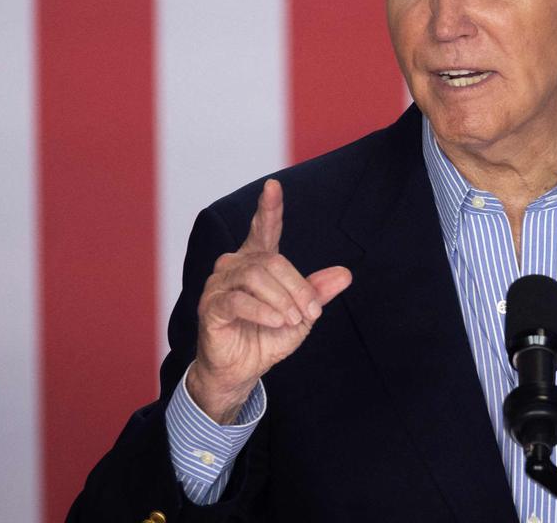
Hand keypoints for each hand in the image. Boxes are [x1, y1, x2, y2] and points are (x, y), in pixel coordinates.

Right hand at [187, 179, 351, 422]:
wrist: (243, 370)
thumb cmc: (268, 337)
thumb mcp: (301, 315)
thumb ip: (318, 292)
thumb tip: (346, 273)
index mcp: (257, 262)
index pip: (263, 229)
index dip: (269, 208)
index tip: (274, 185)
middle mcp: (234, 266)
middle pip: (272, 261)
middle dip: (297, 287)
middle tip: (312, 312)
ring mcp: (219, 285)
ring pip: (256, 277)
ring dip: (282, 300)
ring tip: (293, 320)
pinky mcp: (210, 306)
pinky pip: (239, 299)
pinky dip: (263, 311)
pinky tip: (277, 322)